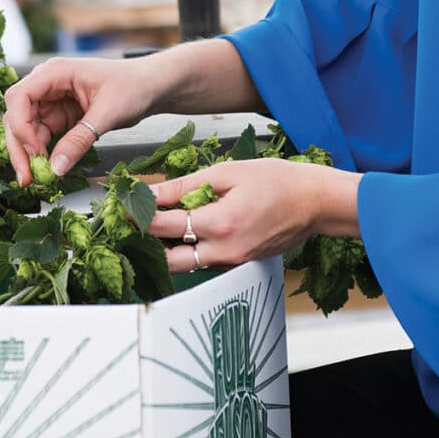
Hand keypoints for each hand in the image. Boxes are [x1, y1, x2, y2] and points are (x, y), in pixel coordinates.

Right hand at [3, 57, 158, 184]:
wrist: (151, 87)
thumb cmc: (134, 87)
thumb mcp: (108, 114)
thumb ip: (80, 140)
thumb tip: (56, 168)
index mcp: (56, 73)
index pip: (20, 97)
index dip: (20, 126)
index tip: (35, 151)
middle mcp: (48, 85)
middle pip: (17, 116)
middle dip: (19, 147)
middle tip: (26, 177)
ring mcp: (52, 102)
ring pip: (27, 130)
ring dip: (28, 155)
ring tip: (36, 179)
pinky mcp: (60, 117)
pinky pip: (43, 137)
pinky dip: (43, 154)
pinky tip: (47, 170)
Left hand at [148, 159, 363, 272]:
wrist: (315, 202)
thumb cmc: (278, 182)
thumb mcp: (228, 173)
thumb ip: (185, 185)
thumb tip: (151, 192)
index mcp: (221, 223)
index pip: (164, 226)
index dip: (138, 216)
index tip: (124, 207)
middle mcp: (225, 250)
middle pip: (169, 260)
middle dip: (148, 243)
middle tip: (136, 224)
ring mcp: (233, 261)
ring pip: (185, 264)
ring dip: (168, 248)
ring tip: (159, 224)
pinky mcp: (239, 263)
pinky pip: (204, 262)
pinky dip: (190, 249)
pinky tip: (187, 230)